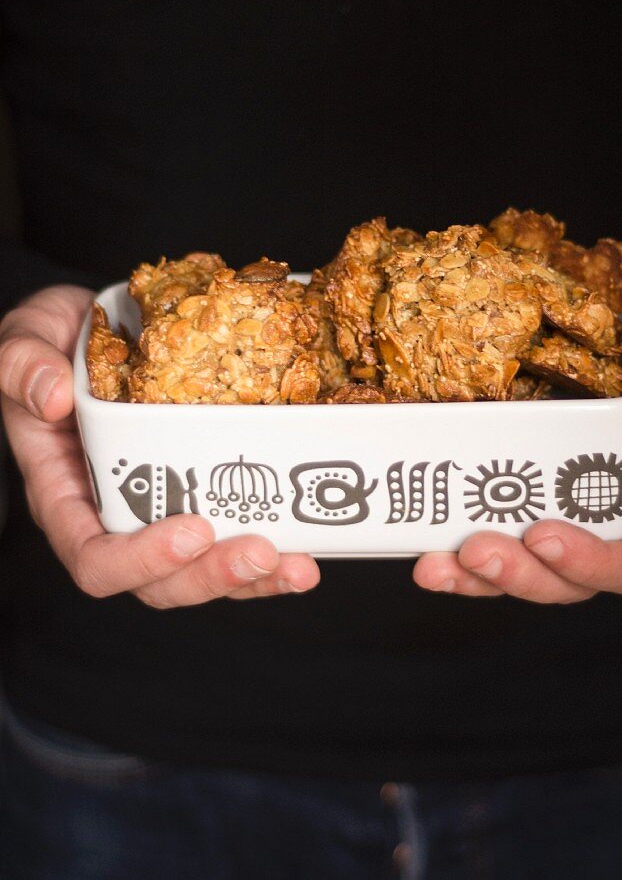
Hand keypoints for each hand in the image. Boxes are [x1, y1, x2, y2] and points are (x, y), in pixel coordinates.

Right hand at [0, 286, 319, 607]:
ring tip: (299, 566)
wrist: (94, 326)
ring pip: (203, 571)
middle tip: (262, 552)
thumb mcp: (24, 338)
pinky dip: (272, 546)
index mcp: (66, 494)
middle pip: (159, 582)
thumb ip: (22, 365)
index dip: (142, 560)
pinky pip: (232, 535)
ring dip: (253, 578)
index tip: (192, 529)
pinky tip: (308, 543)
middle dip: (212, 576)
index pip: (94, 557)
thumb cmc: (51, 341)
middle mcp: (115, 514)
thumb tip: (52, 397)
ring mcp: (161, 508)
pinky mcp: (199, 490)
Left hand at [414, 282, 621, 601]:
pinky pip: (502, 531)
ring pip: (531, 568)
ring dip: (482, 576)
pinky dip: (462, 545)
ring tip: (435, 564)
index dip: (594, 564)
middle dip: (523, 576)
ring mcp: (572, 505)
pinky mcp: (535, 487)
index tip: (545, 537)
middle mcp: (619, 513)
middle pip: (574, 579)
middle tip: (475, 551)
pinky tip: (425, 540)